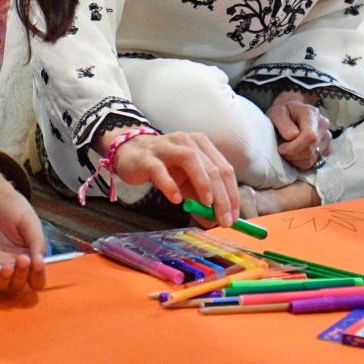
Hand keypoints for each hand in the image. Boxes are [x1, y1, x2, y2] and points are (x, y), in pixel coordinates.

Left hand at [0, 187, 47, 293]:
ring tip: (6, 267)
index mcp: (28, 258)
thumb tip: (40, 262)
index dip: (38, 276)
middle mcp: (11, 266)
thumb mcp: (30, 221)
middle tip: (22, 259)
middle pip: (17, 287)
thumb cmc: (12, 207)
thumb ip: (36, 241)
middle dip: (20, 278)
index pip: (36, 279)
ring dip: (2, 282)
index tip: (37, 264)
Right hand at [108, 131, 238, 226]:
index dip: (232, 194)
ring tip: (207, 204)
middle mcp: (187, 141)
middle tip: (224, 219)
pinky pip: (160, 170)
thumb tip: (215, 222)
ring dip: (203, 183)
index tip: (234, 217)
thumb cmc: (164, 167)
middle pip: (211, 167)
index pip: (225, 169)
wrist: (129, 153)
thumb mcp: (186, 184)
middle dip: (222, 196)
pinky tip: (176, 199)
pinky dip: (170, 185)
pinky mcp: (147, 158)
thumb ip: (200, 201)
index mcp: (202, 145)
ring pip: (190, 159)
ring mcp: (167, 147)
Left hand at [267, 91, 330, 170]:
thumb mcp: (276, 112)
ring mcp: (326, 138)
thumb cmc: (284, 113)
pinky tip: (295, 152)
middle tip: (282, 149)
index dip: (294, 147)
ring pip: (312, 159)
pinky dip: (302, 162)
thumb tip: (292, 136)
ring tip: (288, 149)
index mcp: (311, 114)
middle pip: (310, 151)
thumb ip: (282, 122)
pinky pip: (314, 163)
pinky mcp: (327, 149)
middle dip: (292, 155)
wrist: (293, 112)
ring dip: (296, 160)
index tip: (281, 148)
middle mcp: (323, 126)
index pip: (310, 136)